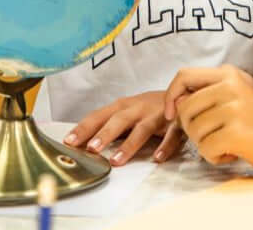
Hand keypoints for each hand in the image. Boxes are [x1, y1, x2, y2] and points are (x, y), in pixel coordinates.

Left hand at [63, 91, 184, 165]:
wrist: (183, 92)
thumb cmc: (149, 107)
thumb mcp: (128, 112)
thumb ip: (109, 124)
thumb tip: (83, 142)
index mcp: (123, 106)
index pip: (100, 115)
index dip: (84, 128)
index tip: (69, 141)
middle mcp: (138, 108)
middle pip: (119, 119)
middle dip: (105, 133)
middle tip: (91, 148)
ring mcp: (157, 114)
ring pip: (142, 128)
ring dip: (129, 144)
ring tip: (117, 160)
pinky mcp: (176, 122)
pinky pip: (171, 135)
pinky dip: (165, 146)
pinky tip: (157, 158)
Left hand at [164, 65, 252, 175]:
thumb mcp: (236, 100)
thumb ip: (208, 96)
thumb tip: (174, 104)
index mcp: (230, 74)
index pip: (184, 76)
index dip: (171, 96)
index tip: (172, 115)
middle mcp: (231, 86)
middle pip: (185, 108)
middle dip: (191, 130)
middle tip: (212, 137)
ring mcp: (234, 108)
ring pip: (194, 130)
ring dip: (205, 145)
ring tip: (227, 144)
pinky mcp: (236, 131)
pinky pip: (205, 149)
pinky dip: (215, 157)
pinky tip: (233, 154)